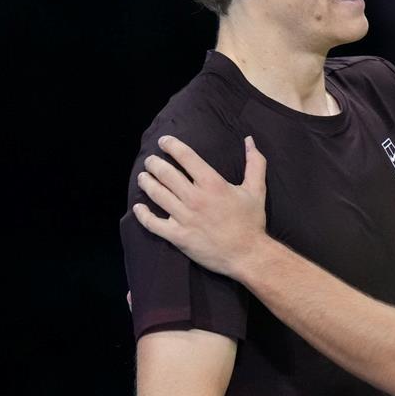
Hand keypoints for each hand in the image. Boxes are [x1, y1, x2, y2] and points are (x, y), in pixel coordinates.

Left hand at [133, 135, 267, 278]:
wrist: (248, 255)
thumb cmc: (251, 221)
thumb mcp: (256, 189)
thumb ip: (255, 163)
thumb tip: (250, 140)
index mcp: (213, 184)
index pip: (186, 157)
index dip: (171, 145)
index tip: (164, 141)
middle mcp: (196, 198)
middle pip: (166, 173)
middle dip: (154, 163)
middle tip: (150, 161)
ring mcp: (185, 218)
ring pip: (157, 194)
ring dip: (146, 182)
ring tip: (143, 177)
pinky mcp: (178, 236)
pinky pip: (153, 223)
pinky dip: (142, 214)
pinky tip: (138, 207)